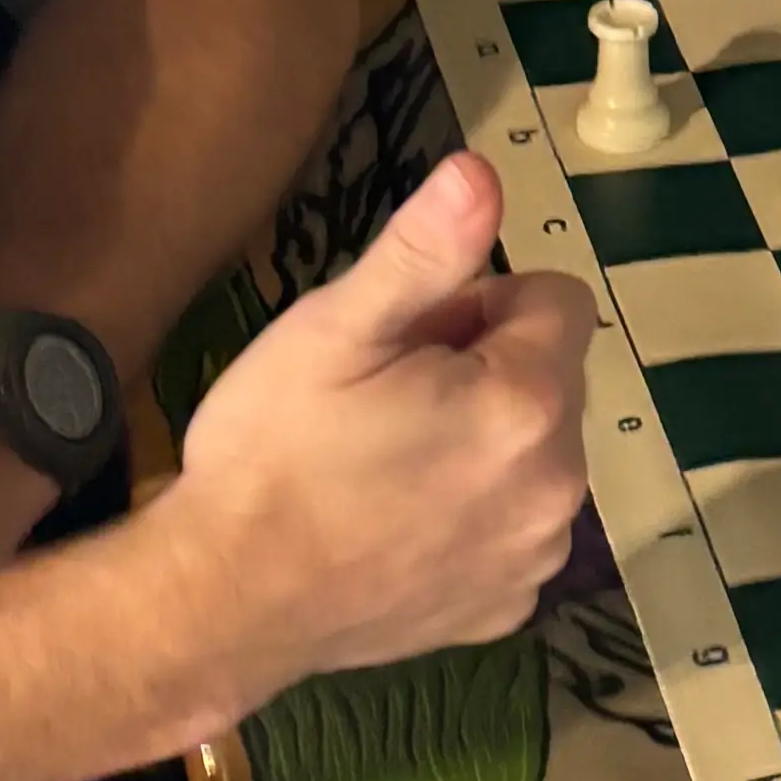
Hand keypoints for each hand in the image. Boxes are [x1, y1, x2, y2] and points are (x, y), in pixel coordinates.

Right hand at [155, 149, 595, 713]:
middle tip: (384, 399)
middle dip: (484, 370)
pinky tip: (396, 524)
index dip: (479, 303)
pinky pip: (512, 529)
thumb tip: (482, 170)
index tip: (407, 340)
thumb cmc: (271, 453)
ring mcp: (534, 557)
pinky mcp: (505, 610)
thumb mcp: (334, 330)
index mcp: (527, 402)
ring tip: (385, 461)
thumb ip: (423, 249)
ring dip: (484, 442)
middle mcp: (559, 485)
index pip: (556, 299)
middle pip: (549, 378)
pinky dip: (473, 516)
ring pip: (534, 454)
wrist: (222, 603)